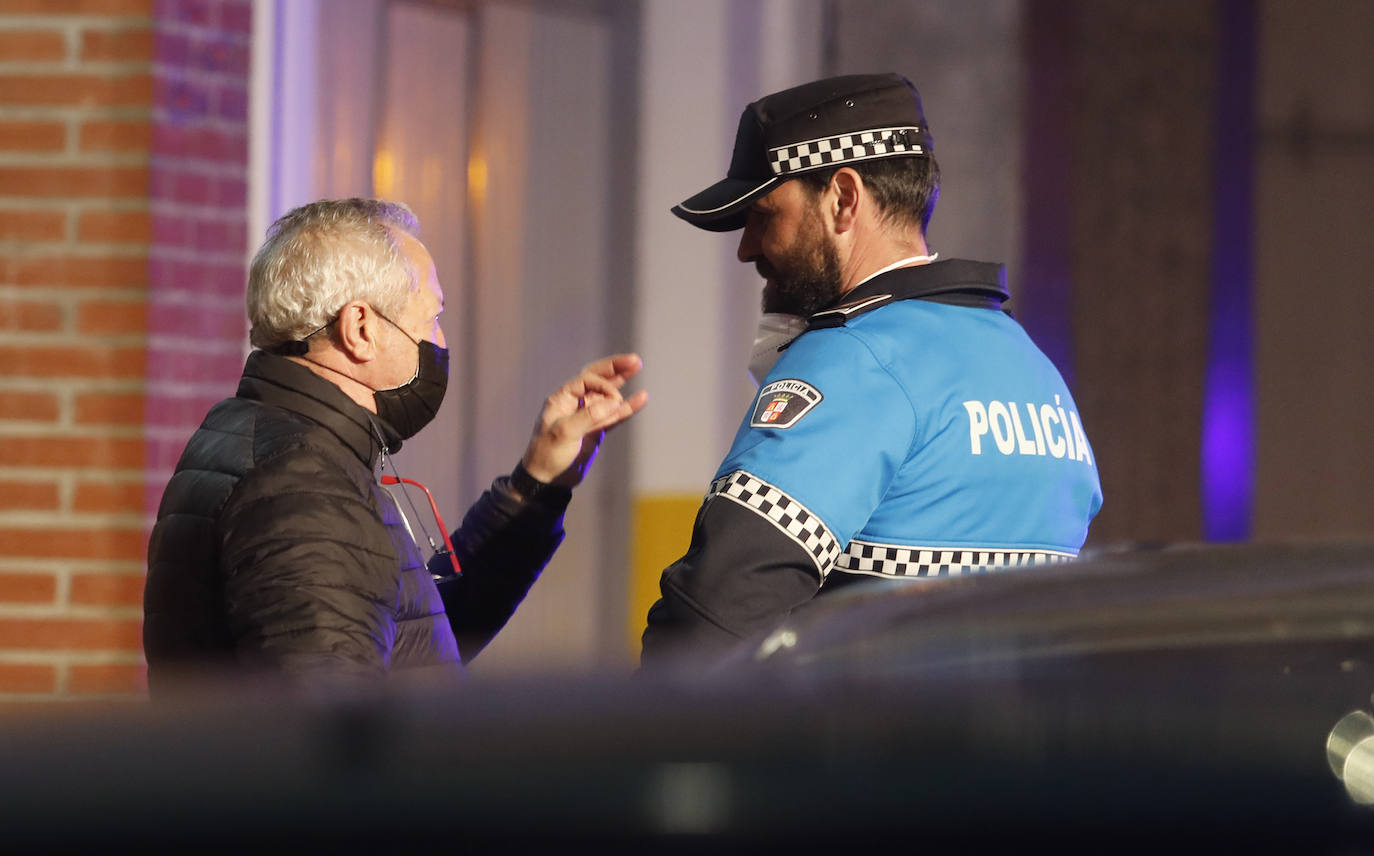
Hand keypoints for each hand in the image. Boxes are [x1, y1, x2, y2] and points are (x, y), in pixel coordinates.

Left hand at [521, 353, 647, 488]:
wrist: (547, 480)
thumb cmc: (547, 454)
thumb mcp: (564, 433)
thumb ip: (589, 416)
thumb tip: (614, 401)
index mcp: (562, 399)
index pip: (586, 380)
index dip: (603, 385)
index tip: (614, 399)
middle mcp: (575, 403)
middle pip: (597, 379)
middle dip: (615, 369)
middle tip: (634, 360)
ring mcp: (587, 416)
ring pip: (608, 395)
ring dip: (622, 382)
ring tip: (637, 366)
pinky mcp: (596, 430)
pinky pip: (614, 415)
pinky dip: (627, 407)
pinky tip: (641, 398)